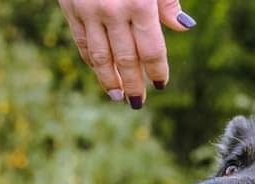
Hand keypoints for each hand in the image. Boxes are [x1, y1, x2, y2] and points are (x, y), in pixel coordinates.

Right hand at [58, 0, 195, 108]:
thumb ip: (167, 1)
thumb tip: (184, 27)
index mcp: (139, 4)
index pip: (151, 50)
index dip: (157, 71)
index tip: (160, 84)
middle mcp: (113, 12)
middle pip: (126, 59)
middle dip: (134, 83)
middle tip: (139, 102)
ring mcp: (89, 12)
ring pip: (100, 56)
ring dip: (110, 80)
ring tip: (118, 95)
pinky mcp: (70, 8)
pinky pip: (82, 42)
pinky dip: (91, 61)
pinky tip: (100, 72)